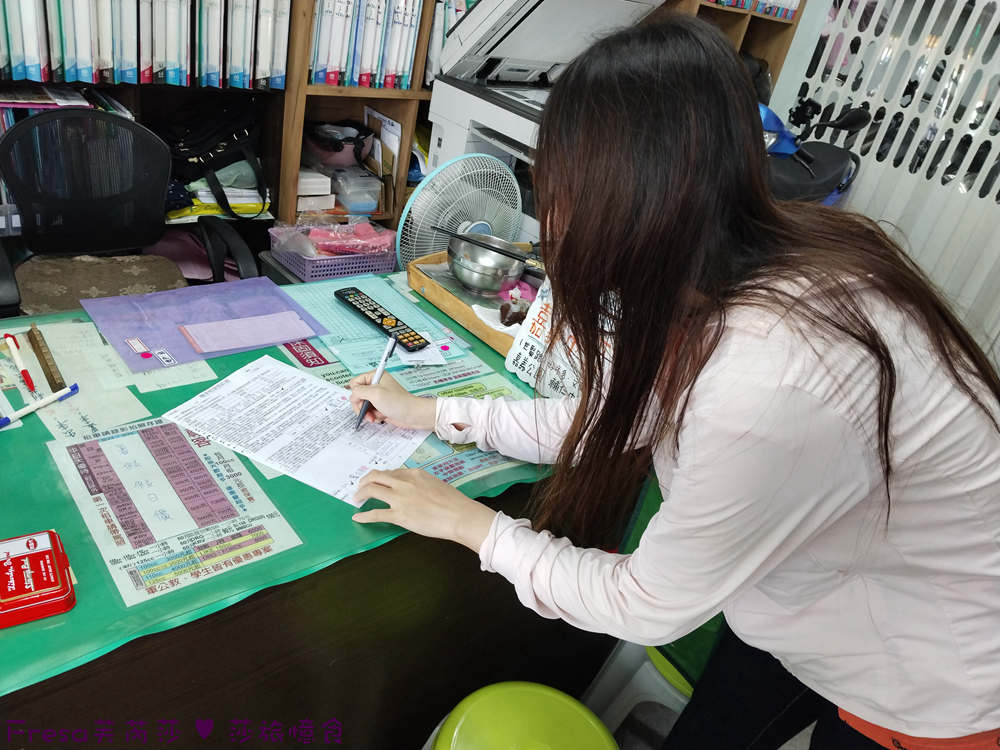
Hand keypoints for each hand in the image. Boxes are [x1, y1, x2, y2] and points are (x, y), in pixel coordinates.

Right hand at [347, 371, 436, 429]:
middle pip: (358, 395)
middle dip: (361, 406)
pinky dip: (373, 416)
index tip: (361, 401)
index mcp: (375, 376)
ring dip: (367, 413)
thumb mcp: (375, 394)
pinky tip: (379, 417)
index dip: (356, 394)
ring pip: (363, 405)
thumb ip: (359, 392)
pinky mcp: (381, 406)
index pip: (355, 382)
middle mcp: (376, 385)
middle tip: (367, 412)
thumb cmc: (399, 402)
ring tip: (374, 417)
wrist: (413, 415)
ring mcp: (379, 396)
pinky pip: (370, 411)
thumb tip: (352, 395)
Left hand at [352, 468, 496, 551]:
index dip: (382, 478)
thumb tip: (413, 490)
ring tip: (357, 499)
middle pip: (376, 476)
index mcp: (414, 474)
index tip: (378, 482)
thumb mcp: (436, 484)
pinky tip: (357, 518)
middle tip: (361, 487)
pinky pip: (376, 514)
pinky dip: (364, 516)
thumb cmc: (453, 502)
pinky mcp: (399, 515)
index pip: (391, 472)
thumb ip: (421, 484)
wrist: (459, 515)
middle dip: (365, 481)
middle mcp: (404, 483)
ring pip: (372, 490)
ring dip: (361, 494)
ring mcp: (400, 499)